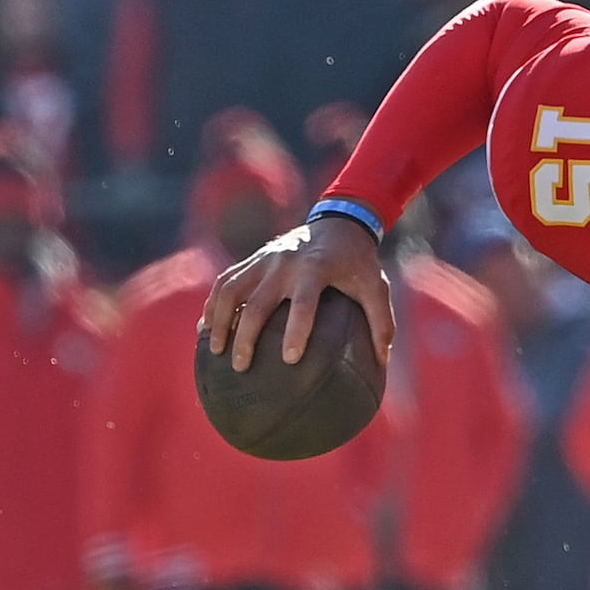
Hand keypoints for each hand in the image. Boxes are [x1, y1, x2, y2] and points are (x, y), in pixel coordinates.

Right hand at [201, 216, 395, 372]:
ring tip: (214, 351)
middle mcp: (283, 263)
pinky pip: (225, 281)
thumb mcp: (376, 286)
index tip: (289, 359)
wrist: (337, 223)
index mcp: (314, 269)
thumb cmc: (358, 262)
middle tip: (242, 367)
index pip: (302, 303)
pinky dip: (213, 304)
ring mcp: (263, 260)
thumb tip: (383, 360)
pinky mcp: (253, 260)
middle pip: (256, 303)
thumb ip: (381, 321)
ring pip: (230, 290)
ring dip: (219, 320)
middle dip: (246, 336)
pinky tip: (205, 329)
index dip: (295, 330)